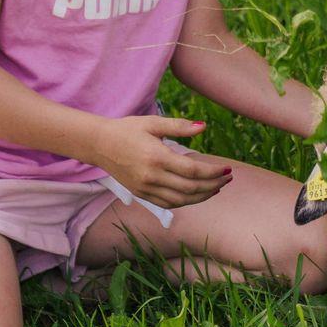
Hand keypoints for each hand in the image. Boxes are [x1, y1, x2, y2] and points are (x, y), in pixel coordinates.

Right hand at [95, 115, 231, 207]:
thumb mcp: (153, 123)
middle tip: (228, 178)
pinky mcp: (141, 194)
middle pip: (190, 188)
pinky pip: (168, 203)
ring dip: (202, 196)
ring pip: (181, 200)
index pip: (192, 171)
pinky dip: (185, 201)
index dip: (213, 173)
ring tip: (217, 187)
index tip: (227, 169)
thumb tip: (203, 127)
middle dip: (213, 185)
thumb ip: (179, 126)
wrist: (99, 144)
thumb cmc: (127, 129)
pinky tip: (196, 194)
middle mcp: (151, 177)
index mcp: (156, 157)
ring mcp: (145, 188)